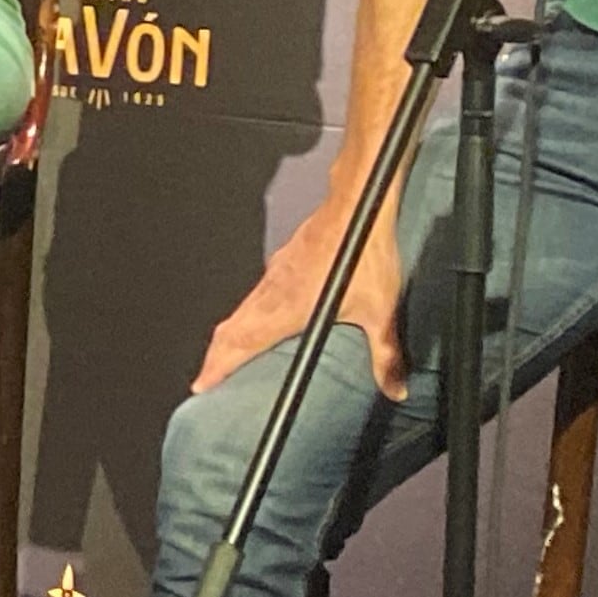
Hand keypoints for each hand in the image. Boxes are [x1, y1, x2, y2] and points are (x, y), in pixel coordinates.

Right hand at [195, 188, 410, 398]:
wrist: (358, 205)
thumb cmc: (363, 252)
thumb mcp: (381, 311)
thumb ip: (385, 354)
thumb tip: (396, 390)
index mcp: (287, 309)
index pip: (240, 342)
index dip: (218, 365)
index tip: (201, 385)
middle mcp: (273, 293)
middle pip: (229, 329)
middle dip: (214, 356)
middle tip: (205, 377)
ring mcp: (275, 275)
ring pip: (239, 311)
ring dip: (227, 336)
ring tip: (224, 356)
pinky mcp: (283, 263)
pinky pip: (253, 295)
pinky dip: (244, 315)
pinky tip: (257, 318)